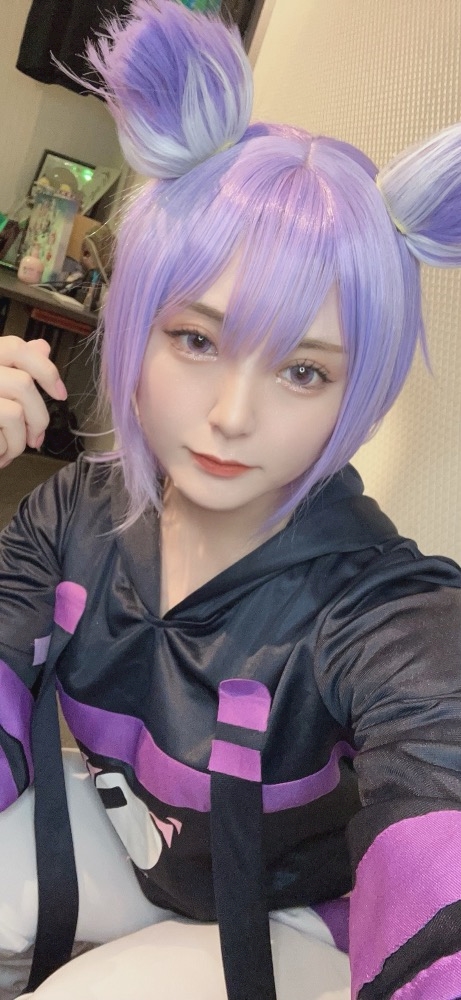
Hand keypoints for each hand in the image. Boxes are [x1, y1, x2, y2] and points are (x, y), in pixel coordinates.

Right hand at [0, 337, 66, 467]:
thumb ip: (14, 364)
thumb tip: (42, 348)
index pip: (17, 348)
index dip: (45, 370)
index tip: (60, 393)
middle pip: (24, 384)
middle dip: (39, 417)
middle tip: (36, 437)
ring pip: (16, 412)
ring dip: (20, 439)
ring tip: (11, 451)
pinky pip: (1, 431)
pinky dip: (7, 448)